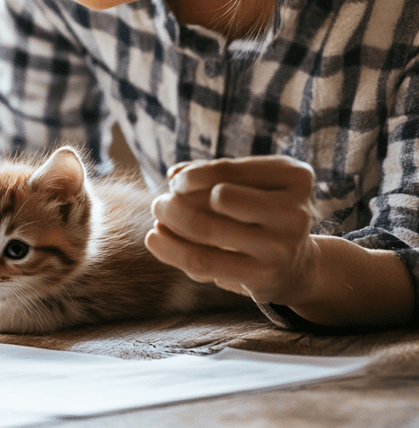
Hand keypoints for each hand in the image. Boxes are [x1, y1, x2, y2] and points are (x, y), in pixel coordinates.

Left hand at [144, 156, 316, 304]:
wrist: (294, 264)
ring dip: (171, 222)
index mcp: (293, 177)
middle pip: (218, 198)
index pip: (228, 170)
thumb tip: (175, 175)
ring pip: (206, 230)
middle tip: (161, 203)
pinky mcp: (263, 278)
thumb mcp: (247, 183)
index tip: (174, 182)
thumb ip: (211, 173)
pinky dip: (172, 249)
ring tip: (158, 218)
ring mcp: (282, 248)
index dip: (192, 175)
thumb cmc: (258, 210)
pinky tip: (155, 240)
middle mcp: (294, 212)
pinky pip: (204, 262)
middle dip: (179, 199)